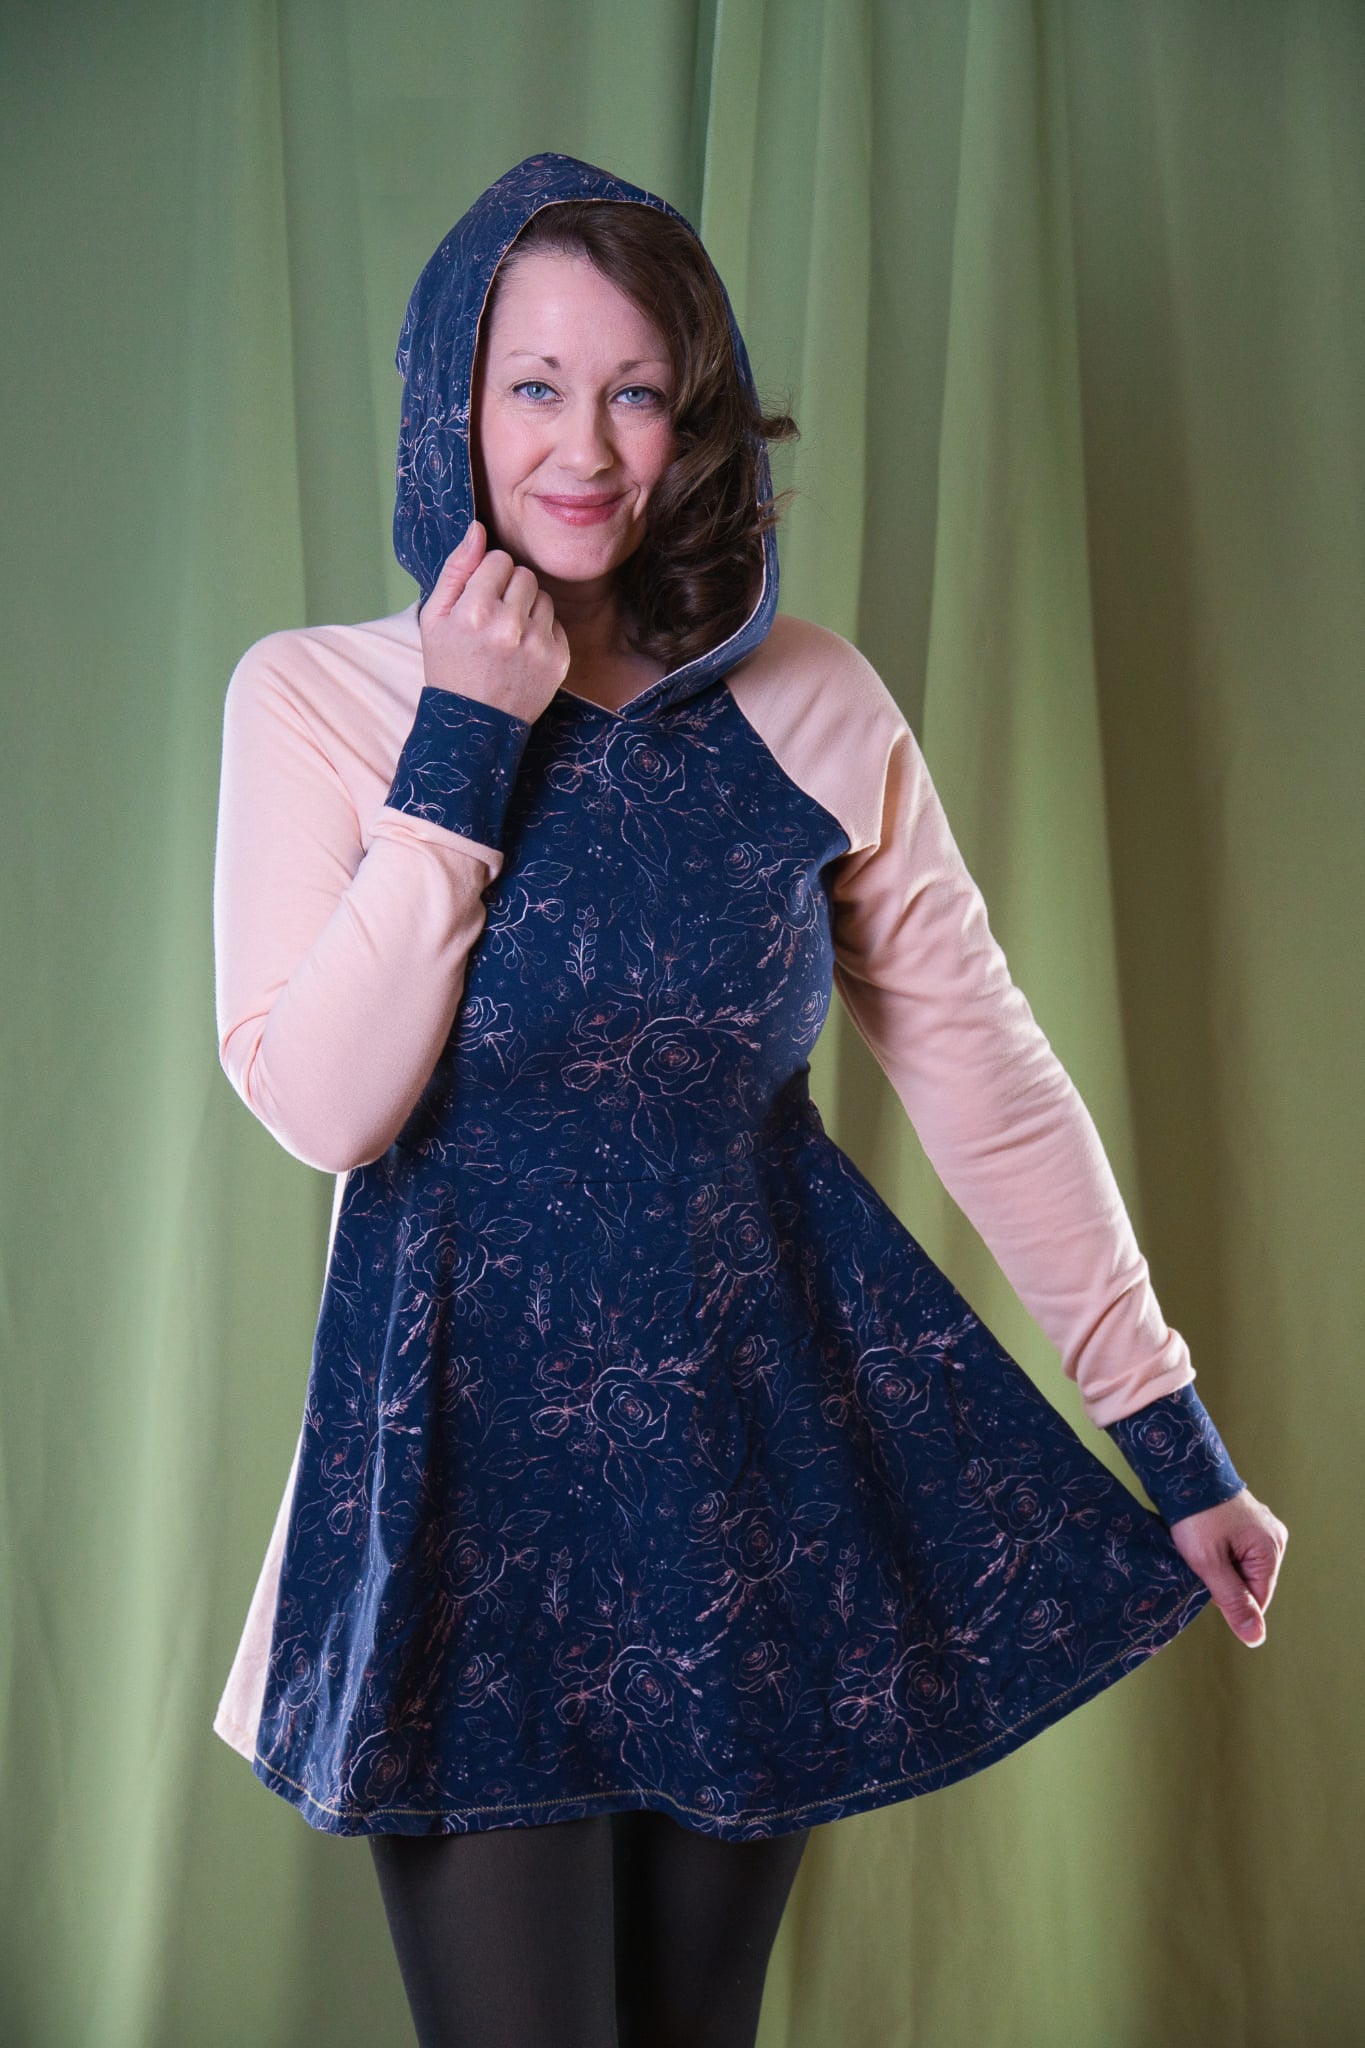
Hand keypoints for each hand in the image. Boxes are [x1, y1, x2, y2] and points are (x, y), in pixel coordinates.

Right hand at [418, 519, 570, 722]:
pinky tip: (522, 651)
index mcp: (475, 612)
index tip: (480, 597)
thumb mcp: (434, 618)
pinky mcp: (558, 660)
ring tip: (508, 635)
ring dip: (527, 608)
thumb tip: (477, 529)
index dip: (488, 576)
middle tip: (493, 617)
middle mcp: (509, 626)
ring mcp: (538, 645)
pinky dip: (542, 632)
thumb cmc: (450, 666)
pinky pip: (556, 623)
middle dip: (510, 589)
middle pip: (525, 574)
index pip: (499, 560)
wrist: (473, 725)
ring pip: (543, 597)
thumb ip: (456, 569)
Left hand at [1167, 1487, 1287, 1646]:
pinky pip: (1236, 1549)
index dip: (1227, 1597)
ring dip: (1218, 1563)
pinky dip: (1218, 1549)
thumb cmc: (1195, 1514)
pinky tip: (1203, 1537)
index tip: (1205, 1577)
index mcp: (1272, 1549)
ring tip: (1200, 1545)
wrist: (1182, 1468)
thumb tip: (1256, 1639)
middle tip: (1201, 1556)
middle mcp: (1274, 1538)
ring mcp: (1262, 1527)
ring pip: (1240, 1566)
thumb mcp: (1209, 1563)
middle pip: (1249, 1582)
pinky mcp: (1247, 1520)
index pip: (1257, 1600)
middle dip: (1223, 1579)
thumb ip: (1233, 1601)